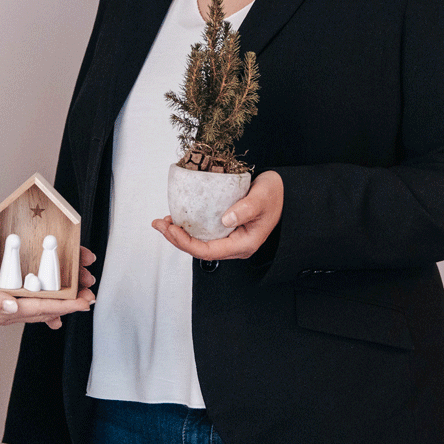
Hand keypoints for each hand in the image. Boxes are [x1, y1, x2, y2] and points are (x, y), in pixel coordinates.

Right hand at [0, 246, 96, 327]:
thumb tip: (11, 305)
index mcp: (4, 309)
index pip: (42, 308)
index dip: (65, 305)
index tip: (84, 302)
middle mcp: (11, 309)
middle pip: (48, 308)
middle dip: (71, 302)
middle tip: (90, 293)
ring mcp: (9, 305)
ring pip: (43, 304)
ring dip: (64, 298)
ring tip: (81, 290)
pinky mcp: (6, 297)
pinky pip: (33, 300)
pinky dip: (49, 298)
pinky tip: (58, 298)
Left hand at [152, 169, 283, 260]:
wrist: (283, 191)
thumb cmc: (275, 194)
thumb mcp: (263, 197)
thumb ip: (246, 208)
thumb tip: (225, 220)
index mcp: (244, 244)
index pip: (208, 251)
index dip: (186, 243)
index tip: (170, 230)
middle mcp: (235, 245)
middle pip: (200, 250)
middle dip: (176, 239)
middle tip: (159, 224)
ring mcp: (230, 239)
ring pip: (200, 243)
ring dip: (179, 234)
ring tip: (164, 222)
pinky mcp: (226, 230)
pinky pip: (204, 234)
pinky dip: (189, 227)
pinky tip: (179, 218)